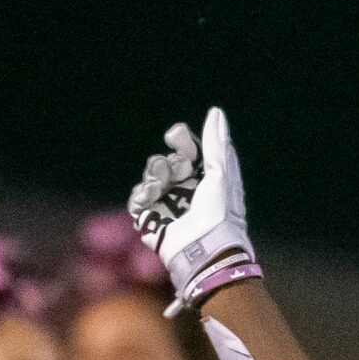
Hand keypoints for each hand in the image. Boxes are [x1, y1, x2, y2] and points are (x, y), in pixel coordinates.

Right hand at [129, 106, 258, 314]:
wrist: (204, 248)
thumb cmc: (219, 212)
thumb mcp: (220, 172)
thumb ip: (216, 142)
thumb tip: (216, 111)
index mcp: (205, 179)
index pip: (188, 151)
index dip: (182, 141)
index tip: (177, 135)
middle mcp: (185, 191)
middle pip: (168, 161)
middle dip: (169, 160)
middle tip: (174, 166)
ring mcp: (167, 205)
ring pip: (151, 176)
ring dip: (156, 176)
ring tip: (162, 186)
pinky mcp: (150, 220)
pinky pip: (138, 197)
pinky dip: (142, 195)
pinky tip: (151, 198)